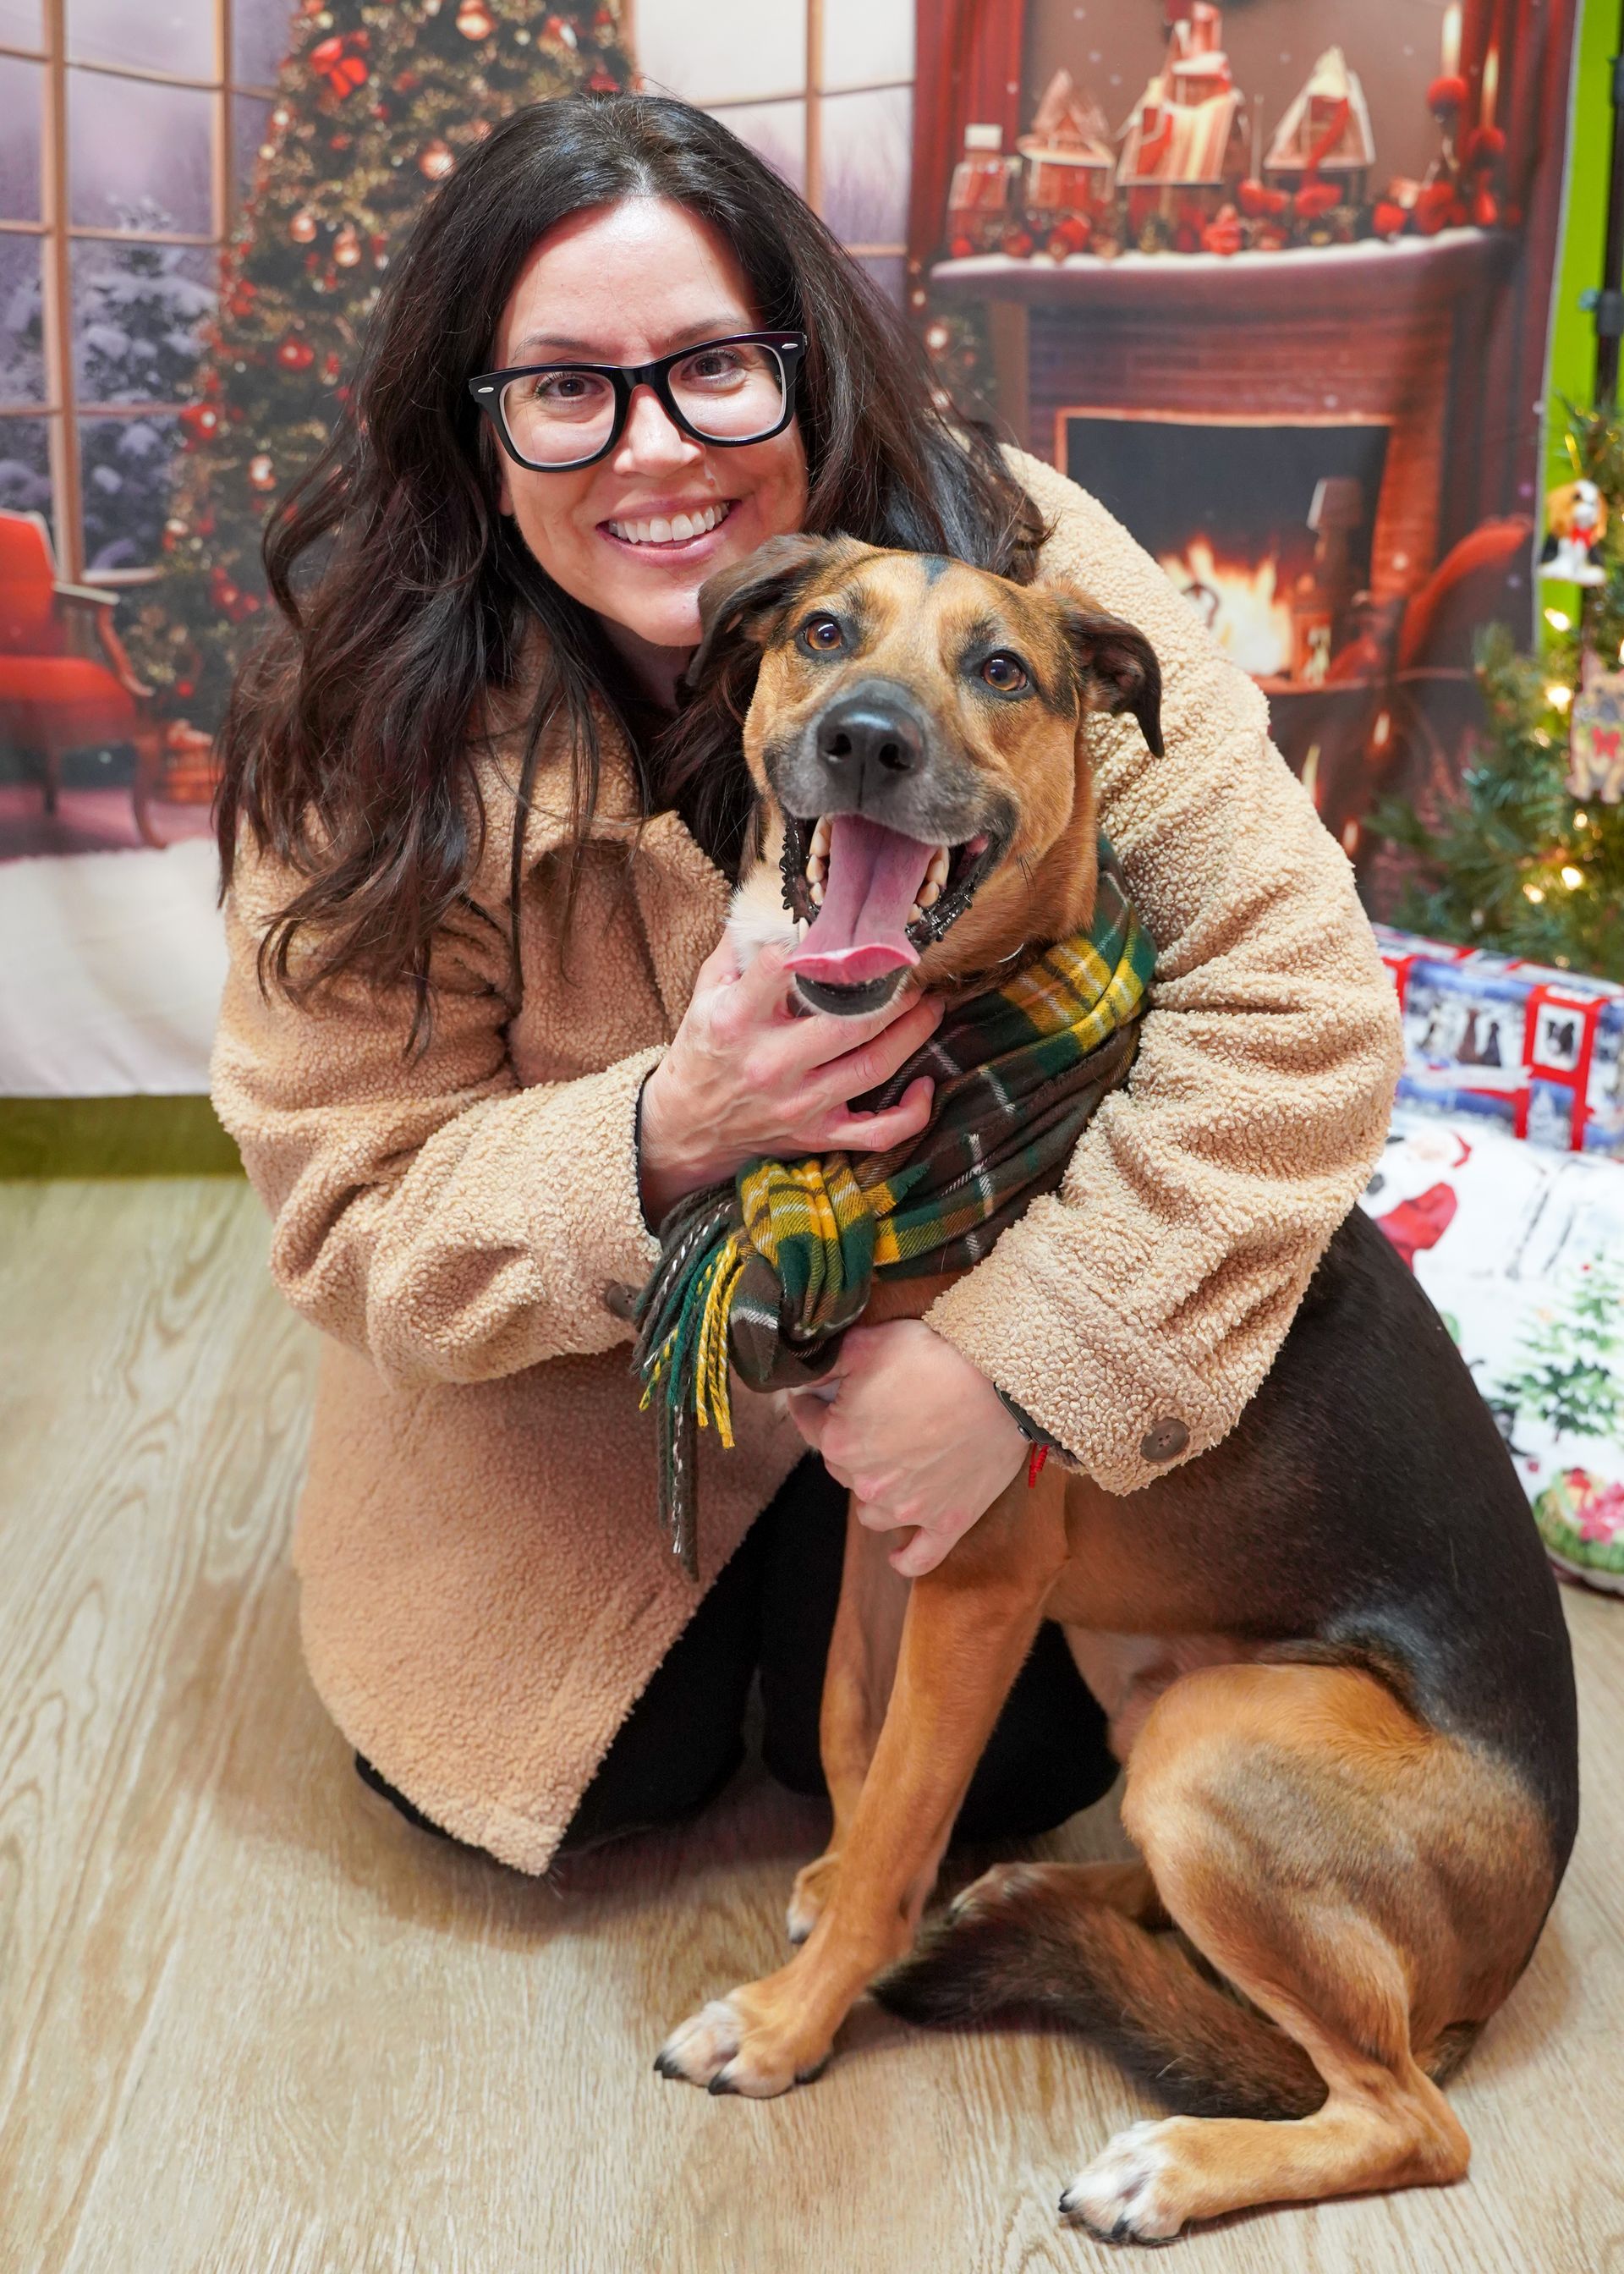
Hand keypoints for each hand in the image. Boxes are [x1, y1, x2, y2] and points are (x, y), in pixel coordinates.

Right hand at [638, 934, 942, 1223]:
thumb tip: (771, 901)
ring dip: (913, 1032)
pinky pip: (878, 1132)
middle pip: (850, 1022)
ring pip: (874, 1067)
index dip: (818, 946)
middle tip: (909, 971)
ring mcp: (798, 1104)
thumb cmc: (703, 1051)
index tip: (846, 931)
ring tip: (929, 1005)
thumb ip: (739, 948)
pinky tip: (925, 1084)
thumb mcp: (706, 993)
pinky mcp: (817, 1135)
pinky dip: (911, 1113)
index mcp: (737, 1021)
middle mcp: (771, 1064)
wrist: (686, 1125)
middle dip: (892, 992)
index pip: (782, 971)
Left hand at [785, 1320, 1027, 1577]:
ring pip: (871, 1512)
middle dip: (848, 1444)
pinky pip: (918, 1557)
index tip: (818, 1397)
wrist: (1002, 1383)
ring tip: (889, 1471)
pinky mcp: (947, 1521)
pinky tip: (897, 1552)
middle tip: (871, 1419)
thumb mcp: (869, 1343)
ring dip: (874, 1493)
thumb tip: (810, 1377)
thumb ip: (830, 1364)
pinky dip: (905, 1557)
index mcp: (841, 1440)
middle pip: (841, 1468)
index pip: (808, 1424)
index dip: (812, 1405)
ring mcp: (908, 1508)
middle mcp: (867, 1482)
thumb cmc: (936, 1358)